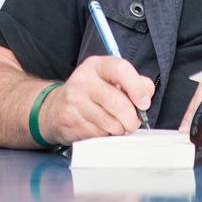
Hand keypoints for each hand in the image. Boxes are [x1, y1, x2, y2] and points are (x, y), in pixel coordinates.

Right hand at [39, 56, 154, 144]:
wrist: (55, 109)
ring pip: (111, 123)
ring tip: (114, 124)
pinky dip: (105, 135)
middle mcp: (84, 80)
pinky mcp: (71, 122)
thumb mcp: (109, 79)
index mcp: (97, 65)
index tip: (144, 103)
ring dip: (119, 129)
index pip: (121, 69)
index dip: (137, 88)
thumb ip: (133, 83)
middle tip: (132, 122)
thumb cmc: (90, 93)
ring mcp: (75, 102)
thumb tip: (146, 95)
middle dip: (132, 119)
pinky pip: (100, 135)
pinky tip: (100, 128)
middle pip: (119, 103)